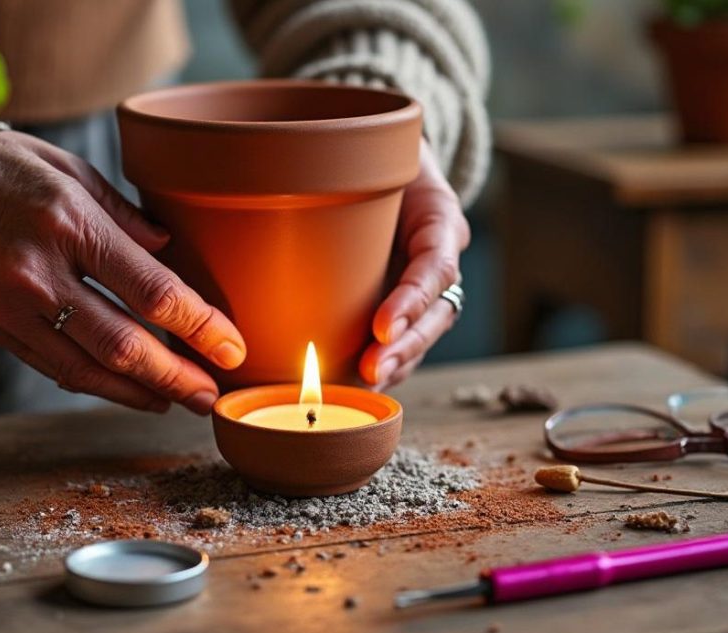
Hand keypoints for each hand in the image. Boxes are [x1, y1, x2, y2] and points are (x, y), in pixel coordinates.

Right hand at [0, 131, 246, 414]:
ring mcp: (9, 307)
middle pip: (123, 344)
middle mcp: (36, 272)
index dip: (199, 327)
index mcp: (67, 222)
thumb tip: (172, 255)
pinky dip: (99, 385)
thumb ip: (126, 218)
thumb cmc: (11, 170)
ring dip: (141, 392)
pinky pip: (55, 368)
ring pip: (88, 370)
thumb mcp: (74, 171)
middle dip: (177, 376)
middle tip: (211, 393)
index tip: (231, 347)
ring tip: (180, 399)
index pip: (149, 290)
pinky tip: (132, 390)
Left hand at [359, 139, 469, 388]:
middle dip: (406, 347)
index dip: (412, 300)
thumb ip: (344, 168)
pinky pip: (402, 340)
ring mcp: (424, 286)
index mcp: (439, 220)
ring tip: (365, 386)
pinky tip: (357, 386)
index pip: (435, 265)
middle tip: (371, 370)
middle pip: (436, 313)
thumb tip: (289, 178)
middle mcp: (438, 259)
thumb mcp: (369, 152)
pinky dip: (384, 365)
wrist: (381, 162)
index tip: (382, 327)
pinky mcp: (403, 305)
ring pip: (423, 335)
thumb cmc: (370, 156)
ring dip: (396, 364)